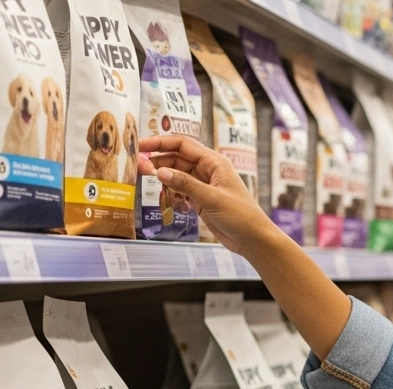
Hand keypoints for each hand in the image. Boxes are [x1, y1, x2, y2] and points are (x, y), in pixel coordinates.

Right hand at [136, 136, 287, 255]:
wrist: (254, 240)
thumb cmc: (241, 216)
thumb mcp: (212, 198)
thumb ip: (185, 184)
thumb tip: (159, 171)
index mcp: (215, 162)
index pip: (183, 145)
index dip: (160, 142)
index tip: (140, 145)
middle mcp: (208, 170)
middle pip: (177, 158)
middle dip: (157, 160)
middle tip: (137, 166)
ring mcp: (204, 185)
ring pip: (177, 174)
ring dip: (161, 175)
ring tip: (143, 177)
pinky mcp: (201, 200)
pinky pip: (180, 189)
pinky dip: (170, 189)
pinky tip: (160, 192)